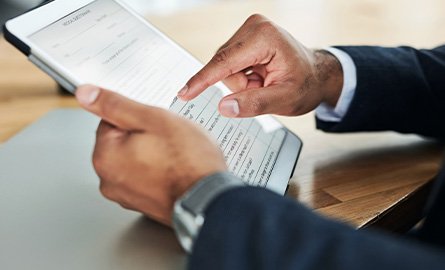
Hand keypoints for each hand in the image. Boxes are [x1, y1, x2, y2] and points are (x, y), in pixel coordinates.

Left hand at [75, 85, 226, 225]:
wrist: (211, 200)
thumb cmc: (188, 161)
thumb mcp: (153, 119)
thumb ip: (116, 105)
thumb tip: (85, 94)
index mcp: (105, 156)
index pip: (111, 121)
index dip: (138, 116)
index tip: (155, 122)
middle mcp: (109, 180)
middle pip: (123, 142)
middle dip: (146, 136)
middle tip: (170, 139)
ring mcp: (126, 196)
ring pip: (137, 160)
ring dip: (154, 154)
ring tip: (177, 156)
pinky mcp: (144, 205)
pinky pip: (147, 178)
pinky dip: (160, 172)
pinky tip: (178, 170)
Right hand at [178, 14, 342, 117]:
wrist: (316, 76)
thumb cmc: (306, 85)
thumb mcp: (285, 99)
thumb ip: (254, 104)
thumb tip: (224, 107)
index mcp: (264, 37)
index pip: (225, 63)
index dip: (202, 81)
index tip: (184, 94)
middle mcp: (254, 27)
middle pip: (223, 65)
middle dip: (239, 86)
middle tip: (263, 89)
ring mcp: (249, 30)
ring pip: (224, 66)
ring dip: (240, 83)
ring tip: (264, 84)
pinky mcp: (245, 37)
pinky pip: (229, 64)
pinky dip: (241, 77)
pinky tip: (259, 78)